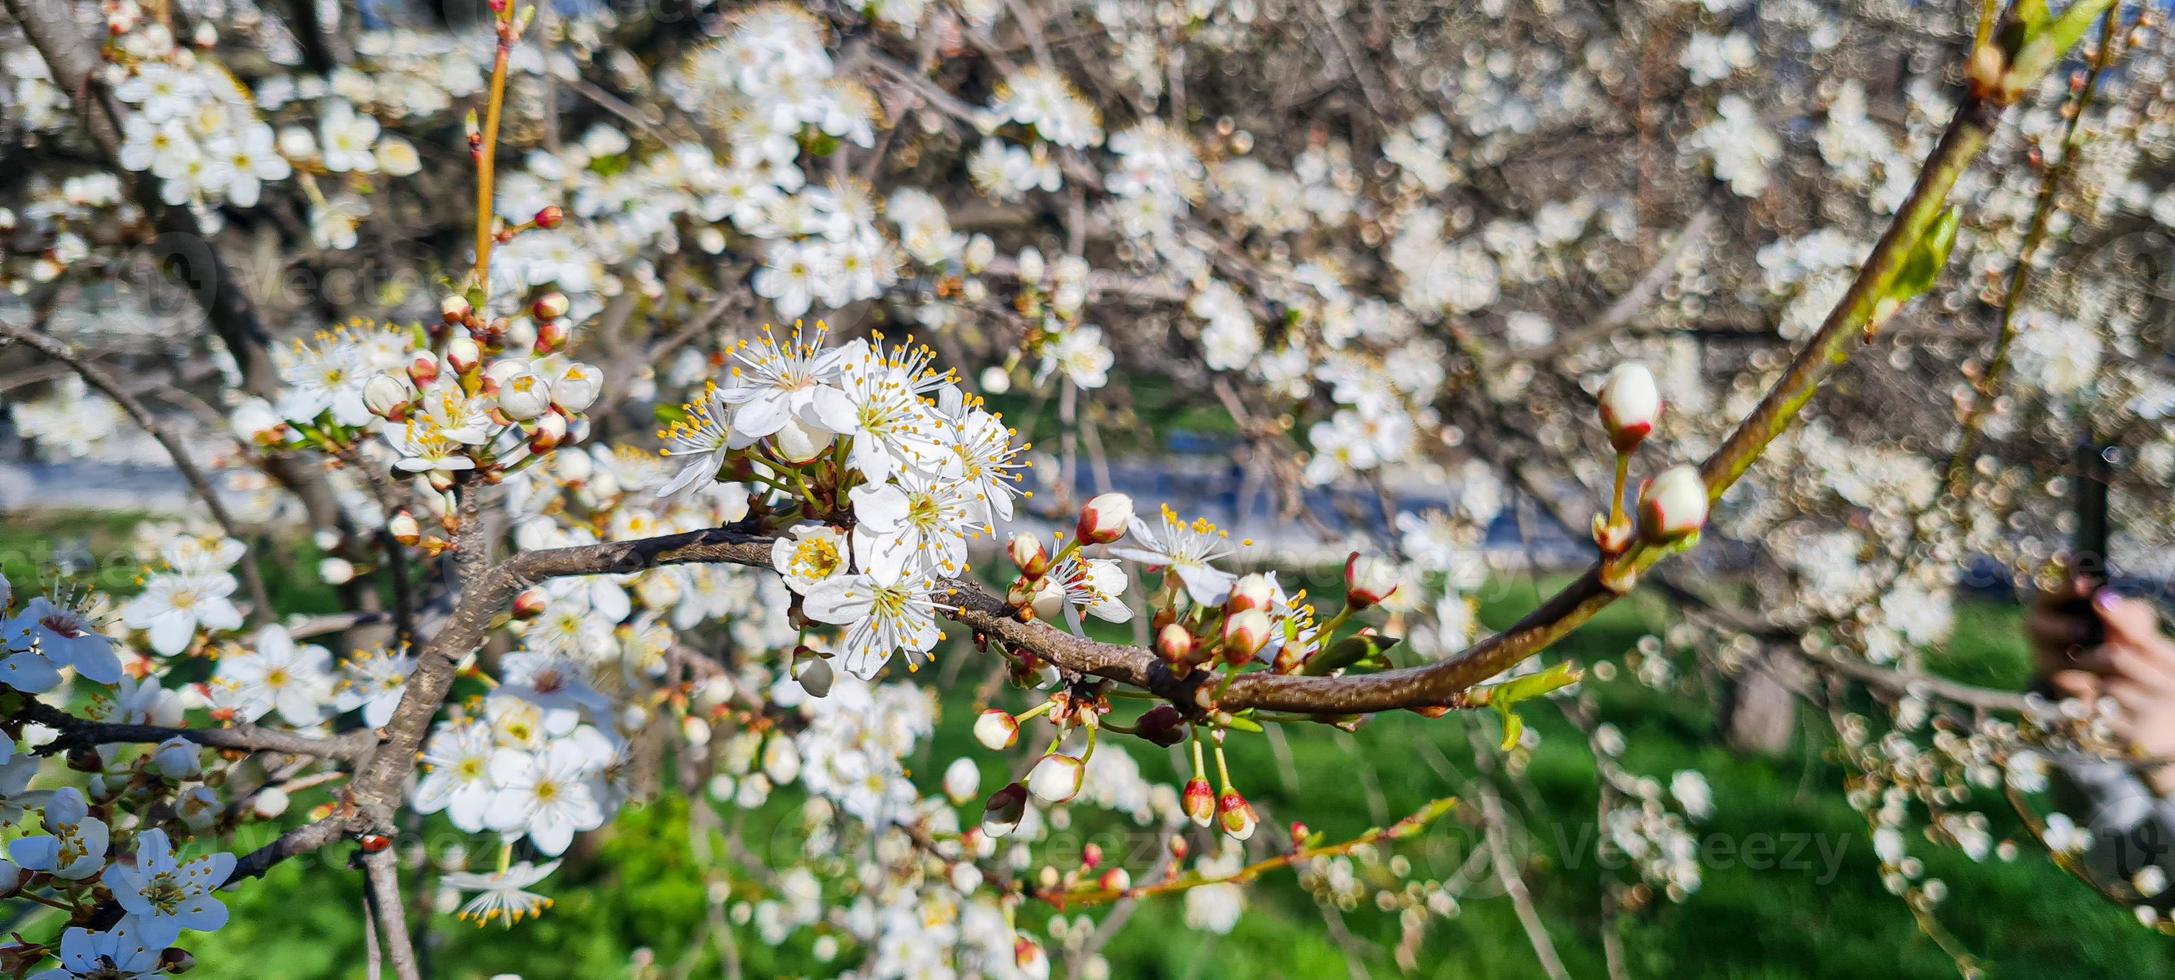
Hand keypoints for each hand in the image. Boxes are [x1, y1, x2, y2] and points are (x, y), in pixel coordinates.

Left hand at [2030, 584, 2174, 795]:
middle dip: (2091, 655)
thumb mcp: (2154, 658)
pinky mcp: (2135, 736)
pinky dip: (2091, 704)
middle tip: (2078, 655)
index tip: (2098, 599)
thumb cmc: (2155, 686)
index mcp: (2174, 663)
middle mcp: (2169, 686)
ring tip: (2088, 680)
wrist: (2169, 739)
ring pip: (2106, 685)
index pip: (2143, 635)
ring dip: (2090, 680)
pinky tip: (2093, 702)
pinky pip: (2099, 713)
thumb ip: (2132, 631)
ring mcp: (2153, 713)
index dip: (2119, 616)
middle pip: (2118, 657)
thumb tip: (2103, 598)